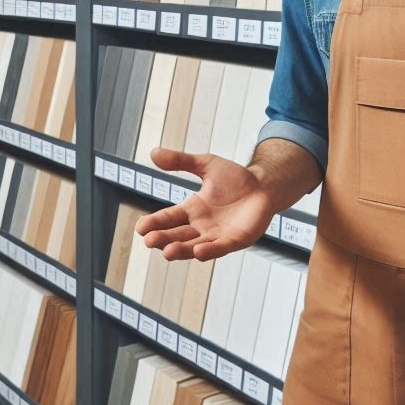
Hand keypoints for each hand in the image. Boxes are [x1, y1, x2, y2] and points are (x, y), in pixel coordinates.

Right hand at [134, 147, 278, 260]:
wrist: (264, 184)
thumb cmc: (235, 177)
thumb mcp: (205, 164)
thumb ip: (181, 160)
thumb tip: (153, 152)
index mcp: (192, 209)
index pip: (169, 217)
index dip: (155, 223)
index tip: (140, 228)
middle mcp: (201, 226)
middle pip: (177, 235)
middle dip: (163, 239)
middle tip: (149, 241)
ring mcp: (217, 235)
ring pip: (194, 246)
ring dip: (181, 250)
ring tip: (167, 252)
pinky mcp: (235, 240)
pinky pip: (220, 248)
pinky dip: (209, 252)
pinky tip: (199, 252)